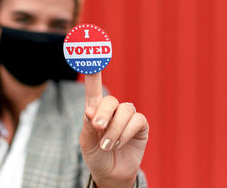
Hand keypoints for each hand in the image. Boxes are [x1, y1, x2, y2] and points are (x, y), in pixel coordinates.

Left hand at [79, 72, 148, 187]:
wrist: (110, 174)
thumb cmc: (96, 155)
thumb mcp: (86, 142)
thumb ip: (88, 126)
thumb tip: (90, 111)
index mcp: (95, 109)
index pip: (93, 86)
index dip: (93, 70)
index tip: (91, 52)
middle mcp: (112, 109)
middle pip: (110, 100)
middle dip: (103, 115)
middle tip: (98, 128)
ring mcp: (127, 116)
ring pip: (124, 111)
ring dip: (115, 130)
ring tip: (108, 145)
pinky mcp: (140, 125)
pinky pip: (136, 120)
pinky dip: (126, 133)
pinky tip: (120, 143)